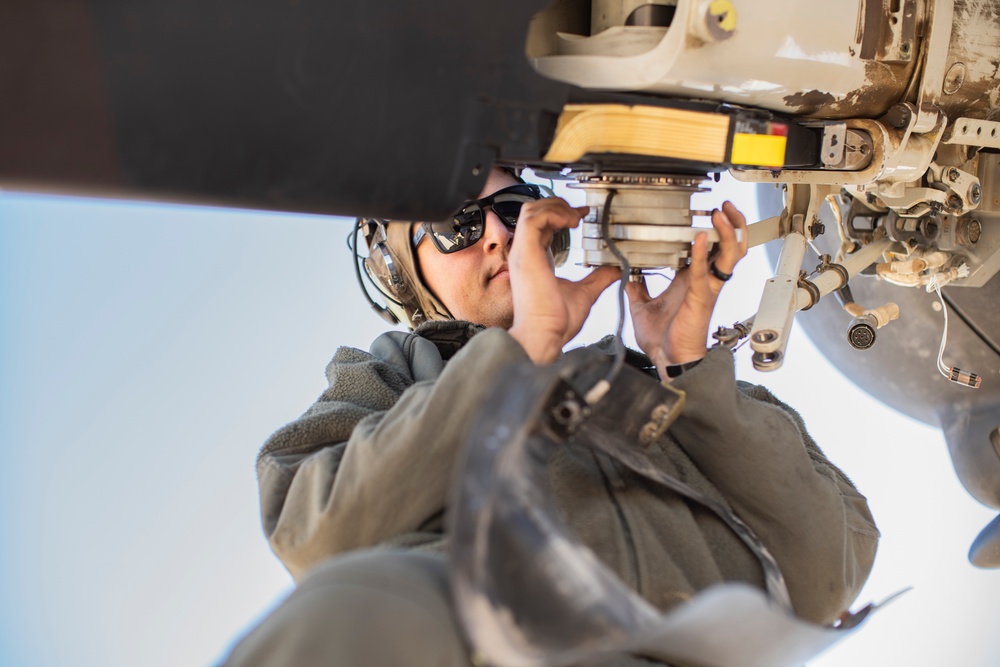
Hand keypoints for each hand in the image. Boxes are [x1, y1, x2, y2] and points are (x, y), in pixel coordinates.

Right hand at [508, 197, 619, 363]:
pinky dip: (553, 214)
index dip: (561, 215)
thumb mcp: (585, 293)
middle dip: (557, 205)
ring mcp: (524, 253)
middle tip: (580, 212)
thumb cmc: (556, 322)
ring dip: (556, 207)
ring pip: (531, 210)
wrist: (545, 336)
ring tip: (576, 217)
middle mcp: (527, 254)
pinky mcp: (526, 254)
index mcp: (536, 261)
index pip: (542, 226)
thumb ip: (598, 278)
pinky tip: (572, 222)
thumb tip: (614, 269)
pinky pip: (533, 219)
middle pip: (533, 212)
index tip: (582, 215)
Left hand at [625, 201, 747, 377]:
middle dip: (733, 224)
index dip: (714, 230)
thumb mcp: (643, 305)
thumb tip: (627, 275)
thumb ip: (637, 287)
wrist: (667, 359)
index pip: (710, 249)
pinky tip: (699, 240)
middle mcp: (703, 281)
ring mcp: (706, 289)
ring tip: (721, 215)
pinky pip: (704, 272)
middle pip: (730, 247)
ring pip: (729, 256)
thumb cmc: (662, 339)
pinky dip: (702, 254)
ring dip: (727, 233)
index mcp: (691, 280)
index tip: (708, 213)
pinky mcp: (700, 298)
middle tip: (725, 207)